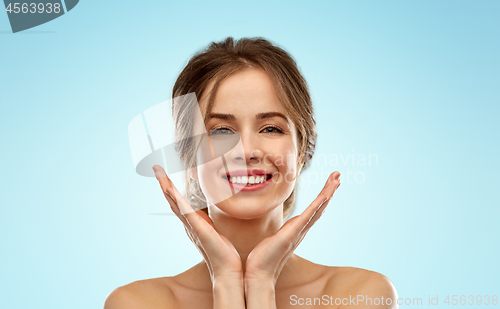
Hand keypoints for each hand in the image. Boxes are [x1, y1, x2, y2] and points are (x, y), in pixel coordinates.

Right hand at [152, 165, 242, 282]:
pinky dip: (177, 200)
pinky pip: (186, 212)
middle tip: (156, 167)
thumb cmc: (225, 254)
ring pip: (175, 203)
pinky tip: (171, 189)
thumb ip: (212, 224)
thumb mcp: (217, 233)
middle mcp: (189, 224)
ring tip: (159, 172)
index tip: (164, 174)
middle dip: (164, 184)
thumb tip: (214, 218)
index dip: (171, 188)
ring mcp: (192, 227)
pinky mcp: (199, 230)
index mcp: (194, 223)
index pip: (179, 202)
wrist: (227, 271)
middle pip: (172, 200)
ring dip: (166, 187)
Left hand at [244, 172, 340, 285]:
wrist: (259, 274)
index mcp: (297, 229)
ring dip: (328, 193)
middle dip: (329, 190)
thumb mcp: (272, 239)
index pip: (314, 209)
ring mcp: (298, 232)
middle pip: (320, 206)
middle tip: (338, 175)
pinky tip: (324, 196)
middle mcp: (301, 230)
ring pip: (318, 209)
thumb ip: (277, 234)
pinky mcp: (292, 234)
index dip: (323, 196)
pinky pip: (307, 218)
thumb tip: (274, 230)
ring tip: (336, 179)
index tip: (330, 182)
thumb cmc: (263, 258)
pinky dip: (317, 206)